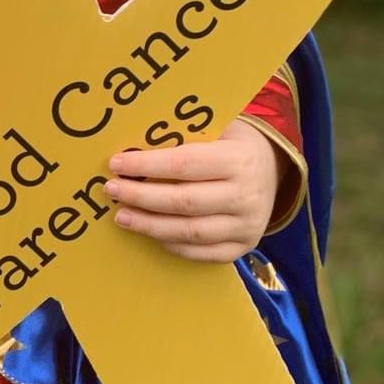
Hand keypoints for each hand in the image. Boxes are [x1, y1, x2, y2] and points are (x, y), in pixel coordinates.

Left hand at [103, 119, 279, 263]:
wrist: (271, 166)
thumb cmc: (230, 143)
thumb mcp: (215, 130)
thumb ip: (181, 139)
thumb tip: (130, 151)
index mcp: (239, 159)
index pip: (184, 163)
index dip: (146, 165)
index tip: (116, 164)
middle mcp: (247, 195)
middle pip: (183, 201)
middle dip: (141, 197)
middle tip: (112, 190)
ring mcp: (248, 225)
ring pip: (190, 231)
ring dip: (150, 226)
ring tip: (122, 216)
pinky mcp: (244, 246)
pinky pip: (201, 253)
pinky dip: (171, 244)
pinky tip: (150, 233)